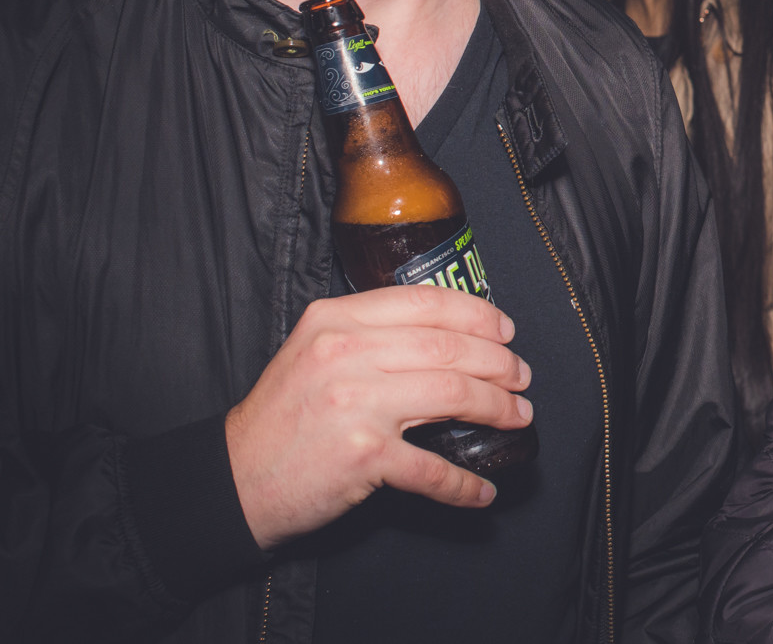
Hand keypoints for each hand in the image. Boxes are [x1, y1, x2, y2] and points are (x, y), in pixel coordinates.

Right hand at [225, 286, 531, 549]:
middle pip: (449, 348)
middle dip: (499, 363)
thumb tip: (446, 333)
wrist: (233, 481)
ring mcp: (355, 404)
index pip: (425, 303)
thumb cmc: (282, 417)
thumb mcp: (313, 350)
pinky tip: (482, 489)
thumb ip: (369, 332)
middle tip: (521, 377)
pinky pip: (432, 468)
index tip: (506, 332)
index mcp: (336, 319)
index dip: (478, 315)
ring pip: (454, 394)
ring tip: (517, 416)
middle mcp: (346, 353)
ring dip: (497, 408)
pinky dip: (464, 482)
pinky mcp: (363, 456)